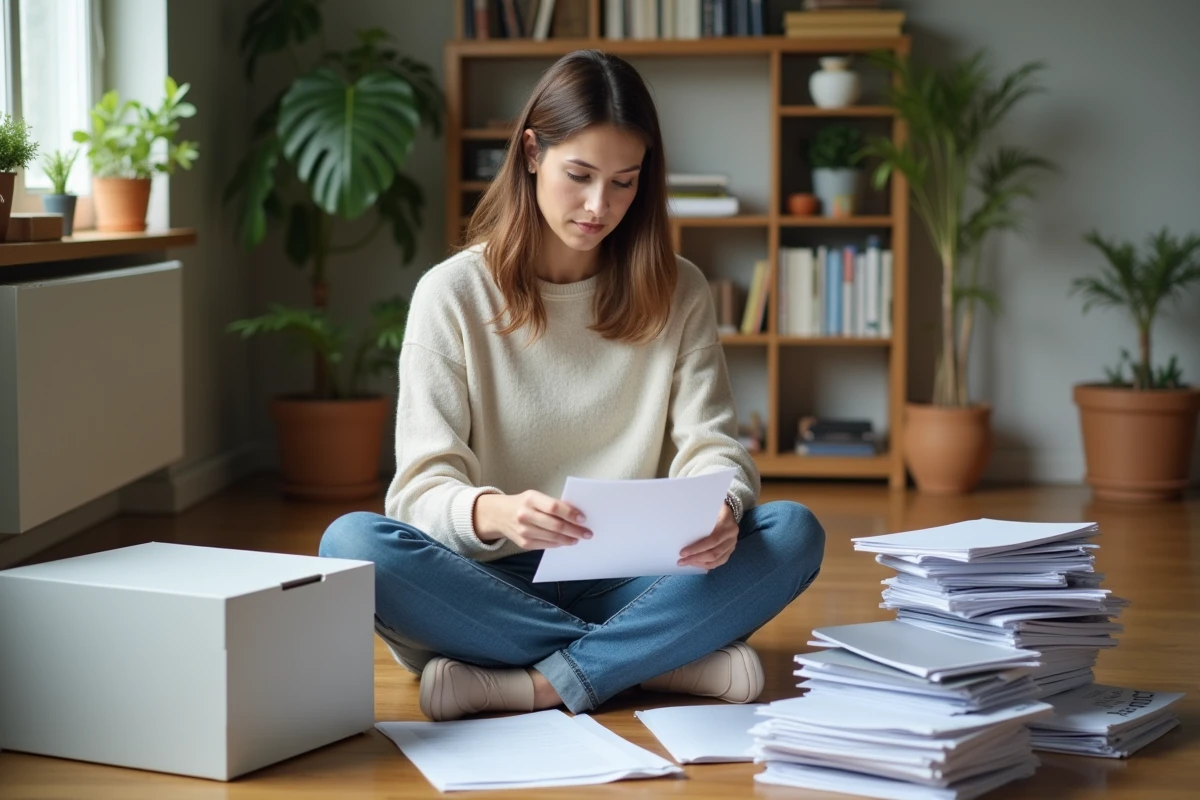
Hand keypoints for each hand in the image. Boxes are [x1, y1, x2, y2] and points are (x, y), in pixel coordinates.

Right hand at [473, 491, 592, 548]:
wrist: (499, 515)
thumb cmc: (523, 503)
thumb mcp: (535, 497)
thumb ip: (552, 504)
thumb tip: (576, 515)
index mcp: (530, 499)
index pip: (554, 507)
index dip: (570, 514)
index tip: (583, 519)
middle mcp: (525, 515)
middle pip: (555, 525)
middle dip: (574, 530)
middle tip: (587, 533)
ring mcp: (523, 530)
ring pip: (552, 537)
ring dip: (568, 539)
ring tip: (578, 538)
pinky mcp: (523, 543)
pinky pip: (545, 545)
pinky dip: (558, 543)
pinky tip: (565, 541)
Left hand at [678, 503, 738, 569]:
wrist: (730, 511)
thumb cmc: (716, 509)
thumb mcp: (710, 508)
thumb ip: (699, 516)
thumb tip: (681, 527)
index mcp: (726, 525)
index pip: (712, 540)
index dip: (697, 548)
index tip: (682, 552)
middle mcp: (731, 537)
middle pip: (714, 553)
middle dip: (696, 558)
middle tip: (681, 561)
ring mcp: (732, 545)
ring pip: (717, 560)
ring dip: (700, 564)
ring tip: (687, 563)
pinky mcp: (731, 550)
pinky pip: (720, 561)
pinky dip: (707, 565)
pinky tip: (697, 564)